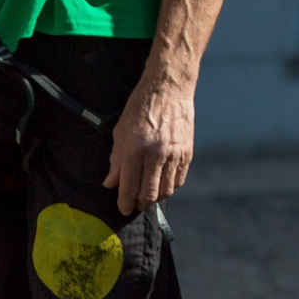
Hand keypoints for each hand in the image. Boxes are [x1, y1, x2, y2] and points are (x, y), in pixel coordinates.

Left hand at [104, 73, 195, 216]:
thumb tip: (111, 184)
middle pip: (149, 194)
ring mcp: (174, 154)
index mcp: (134, 150)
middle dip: (141, 204)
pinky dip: (171, 186)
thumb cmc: (140, 108)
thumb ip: (116, 161)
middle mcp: (155, 154)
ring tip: (150, 195)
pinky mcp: (187, 151)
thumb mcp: (120, 133)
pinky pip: (179, 179)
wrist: (168, 89)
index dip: (125, 203)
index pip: (129, 188)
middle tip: (137, 204)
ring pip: (167, 190)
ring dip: (157, 197)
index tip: (124, 209)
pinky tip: (164, 183)